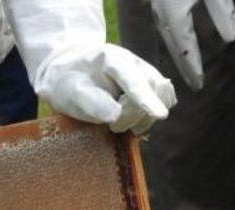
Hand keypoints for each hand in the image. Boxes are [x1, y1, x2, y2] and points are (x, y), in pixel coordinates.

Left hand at [39, 43, 176, 134]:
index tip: (160, 115)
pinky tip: (135, 120)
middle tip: (111, 125)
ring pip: (163, 95)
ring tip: (119, 122)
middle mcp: (133, 61)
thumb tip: (115, 115)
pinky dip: (152, 115)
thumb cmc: (68, 84)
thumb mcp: (71, 93)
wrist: (70, 72)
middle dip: (134, 115)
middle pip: (151, 89)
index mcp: (112, 59)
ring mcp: (144, 71)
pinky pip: (165, 99)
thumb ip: (91, 103)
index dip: (146, 98)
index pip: (133, 79)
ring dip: (145, 118)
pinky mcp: (150, 83)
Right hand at [150, 0, 234, 89]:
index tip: (198, 85)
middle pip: (173, 49)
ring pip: (166, 39)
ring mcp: (156, 7)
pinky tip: (176, 42)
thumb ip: (222, 12)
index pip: (186, 49)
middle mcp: (161, 16)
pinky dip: (172, 41)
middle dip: (183, 68)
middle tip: (192, 85)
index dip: (193, 67)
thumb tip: (231, 38)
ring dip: (176, 56)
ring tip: (185, 69)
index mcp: (174, 16)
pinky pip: (164, 27)